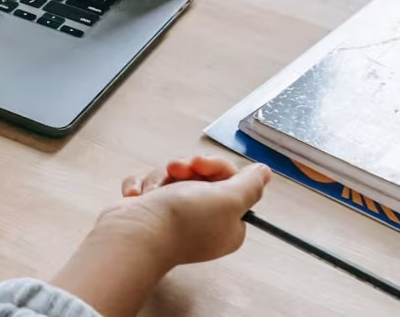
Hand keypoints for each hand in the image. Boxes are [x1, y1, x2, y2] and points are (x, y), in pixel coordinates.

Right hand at [104, 155, 271, 266]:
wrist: (135, 233)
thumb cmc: (183, 221)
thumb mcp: (229, 199)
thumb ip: (250, 184)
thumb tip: (264, 173)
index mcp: (228, 223)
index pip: (230, 182)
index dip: (215, 168)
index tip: (201, 165)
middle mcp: (203, 221)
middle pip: (200, 176)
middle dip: (185, 169)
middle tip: (177, 172)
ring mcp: (174, 217)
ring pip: (171, 178)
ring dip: (160, 178)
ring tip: (154, 191)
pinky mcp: (149, 211)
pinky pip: (148, 186)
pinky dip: (141, 187)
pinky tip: (138, 196)